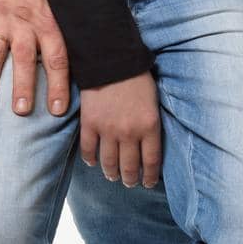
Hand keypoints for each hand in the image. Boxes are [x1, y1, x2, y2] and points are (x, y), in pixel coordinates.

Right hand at [0, 0, 70, 116]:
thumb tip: (97, 52)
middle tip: (21, 111)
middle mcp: (25, 20)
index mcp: (50, 20)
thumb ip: (72, 24)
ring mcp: (1, 16)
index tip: (58, 110)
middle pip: (24, 58)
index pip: (57, 58)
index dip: (57, 85)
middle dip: (22, 86)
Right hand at [79, 71, 162, 187]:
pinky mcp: (90, 124)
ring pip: (109, 163)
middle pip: (130, 167)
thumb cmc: (137, 78)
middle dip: (130, 179)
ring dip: (111, 173)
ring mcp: (108, 130)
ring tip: (113, 176)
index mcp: (149, 126)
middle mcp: (129, 132)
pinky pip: (89, 150)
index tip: (148, 182)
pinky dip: (90, 160)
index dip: (150, 177)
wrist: (112, 60)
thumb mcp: (153, 102)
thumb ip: (151, 125)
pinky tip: (93, 162)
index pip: (151, 162)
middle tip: (129, 182)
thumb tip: (149, 145)